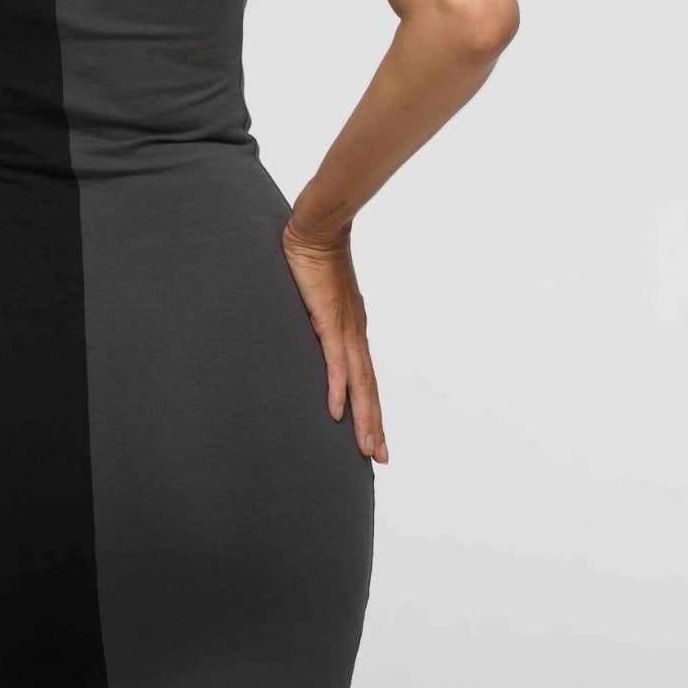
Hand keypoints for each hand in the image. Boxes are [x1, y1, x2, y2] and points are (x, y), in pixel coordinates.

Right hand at [281, 216, 388, 463]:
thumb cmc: (313, 258)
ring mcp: (345, 330)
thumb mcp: (315, 298)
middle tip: (379, 458)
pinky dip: (338, 389)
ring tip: (368, 448)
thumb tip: (308, 329)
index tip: (375, 436)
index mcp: (351, 331)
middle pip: (368, 389)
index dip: (369, 408)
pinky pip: (335, 363)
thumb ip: (314, 317)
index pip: (364, 378)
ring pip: (359, 383)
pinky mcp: (330, 322)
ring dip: (364, 418)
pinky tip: (336, 412)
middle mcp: (354, 335)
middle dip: (373, 425)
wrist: (316, 230)